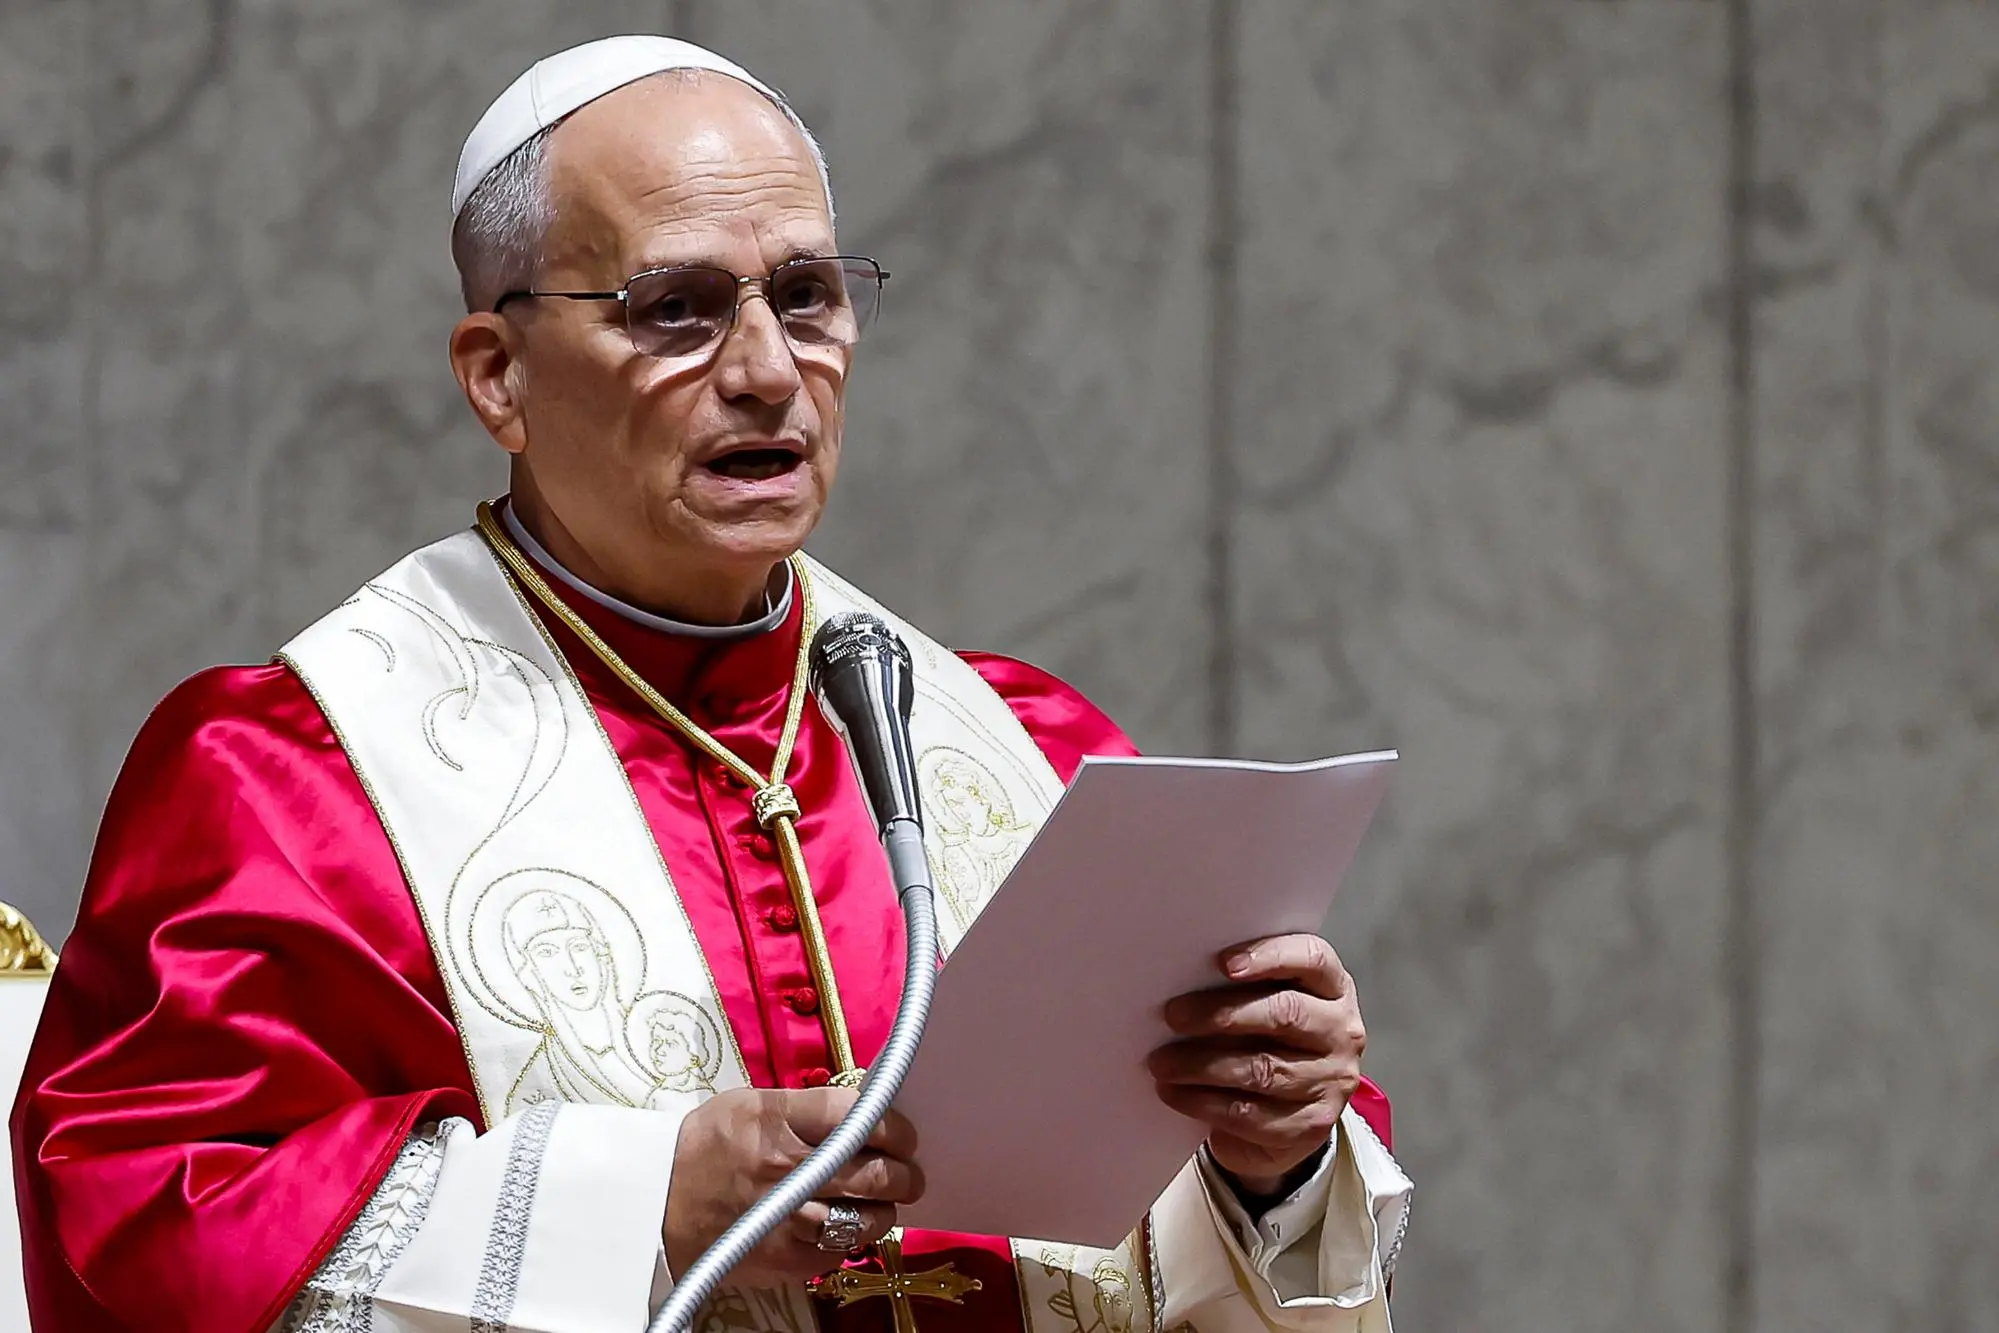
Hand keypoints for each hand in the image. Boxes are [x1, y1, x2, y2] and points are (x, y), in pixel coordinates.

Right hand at [663, 1087, 923, 1285]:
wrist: (654, 1206)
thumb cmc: (705, 1148)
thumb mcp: (750, 1105)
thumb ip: (806, 1109)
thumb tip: (862, 1114)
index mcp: (779, 1120)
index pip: (860, 1117)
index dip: (894, 1126)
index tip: (903, 1135)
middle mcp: (788, 1169)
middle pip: (875, 1171)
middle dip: (905, 1173)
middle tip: (908, 1173)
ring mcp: (788, 1219)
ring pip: (868, 1219)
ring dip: (885, 1211)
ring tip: (881, 1204)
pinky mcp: (784, 1260)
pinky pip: (839, 1252)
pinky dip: (849, 1240)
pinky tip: (841, 1228)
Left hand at [1147, 934, 1365, 1194]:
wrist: (1287, 1118)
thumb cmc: (1267, 1041)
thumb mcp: (1263, 1005)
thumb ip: (1238, 988)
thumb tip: (1180, 983)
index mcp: (1333, 987)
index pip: (1313, 959)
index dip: (1269, 957)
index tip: (1222, 963)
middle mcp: (1341, 1031)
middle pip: (1286, 1013)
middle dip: (1222, 1013)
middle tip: (1172, 1015)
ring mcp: (1332, 1081)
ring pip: (1264, 1069)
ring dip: (1202, 1065)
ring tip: (1161, 1062)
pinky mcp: (1311, 1125)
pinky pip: (1251, 1114)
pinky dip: (1204, 1103)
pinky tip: (1174, 1093)